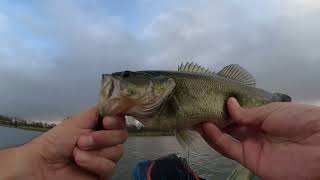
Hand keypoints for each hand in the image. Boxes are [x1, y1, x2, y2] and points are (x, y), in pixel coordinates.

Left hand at [0, 106, 127, 179]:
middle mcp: (105, 141)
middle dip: (103, 137)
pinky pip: (109, 167)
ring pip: (117, 152)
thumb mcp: (78, 120)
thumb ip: (99, 111)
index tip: (107, 121)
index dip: (116, 121)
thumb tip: (113, 104)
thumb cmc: (57, 141)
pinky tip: (80, 161)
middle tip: (83, 140)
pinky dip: (94, 163)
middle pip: (121, 136)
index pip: (120, 121)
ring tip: (77, 152)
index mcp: (100, 126)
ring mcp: (105, 157)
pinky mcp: (103, 173)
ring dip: (95, 151)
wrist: (45, 163)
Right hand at [197, 98, 319, 179]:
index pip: (237, 115)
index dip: (222, 109)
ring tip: (195, 117)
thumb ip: (248, 113)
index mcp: (262, 119)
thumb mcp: (272, 110)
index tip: (208, 100)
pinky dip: (216, 138)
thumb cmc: (300, 121)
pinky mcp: (249, 159)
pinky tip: (206, 127)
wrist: (319, 146)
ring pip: (225, 139)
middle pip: (229, 127)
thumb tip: (229, 104)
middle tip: (196, 109)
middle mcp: (254, 133)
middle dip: (212, 118)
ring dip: (210, 129)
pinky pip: (229, 148)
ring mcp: (251, 147)